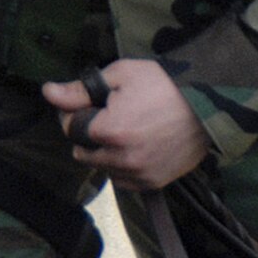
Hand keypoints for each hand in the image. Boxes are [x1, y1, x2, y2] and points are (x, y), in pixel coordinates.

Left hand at [42, 59, 207, 188]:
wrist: (209, 104)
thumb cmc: (165, 84)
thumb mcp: (122, 74)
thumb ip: (80, 89)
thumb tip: (48, 92)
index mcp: (109, 131)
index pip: (69, 129)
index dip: (75, 113)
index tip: (89, 103)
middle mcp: (121, 158)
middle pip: (82, 152)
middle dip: (88, 135)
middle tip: (109, 117)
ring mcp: (139, 174)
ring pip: (102, 168)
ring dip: (105, 153)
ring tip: (127, 130)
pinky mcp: (154, 183)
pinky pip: (124, 181)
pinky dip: (124, 167)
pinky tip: (138, 146)